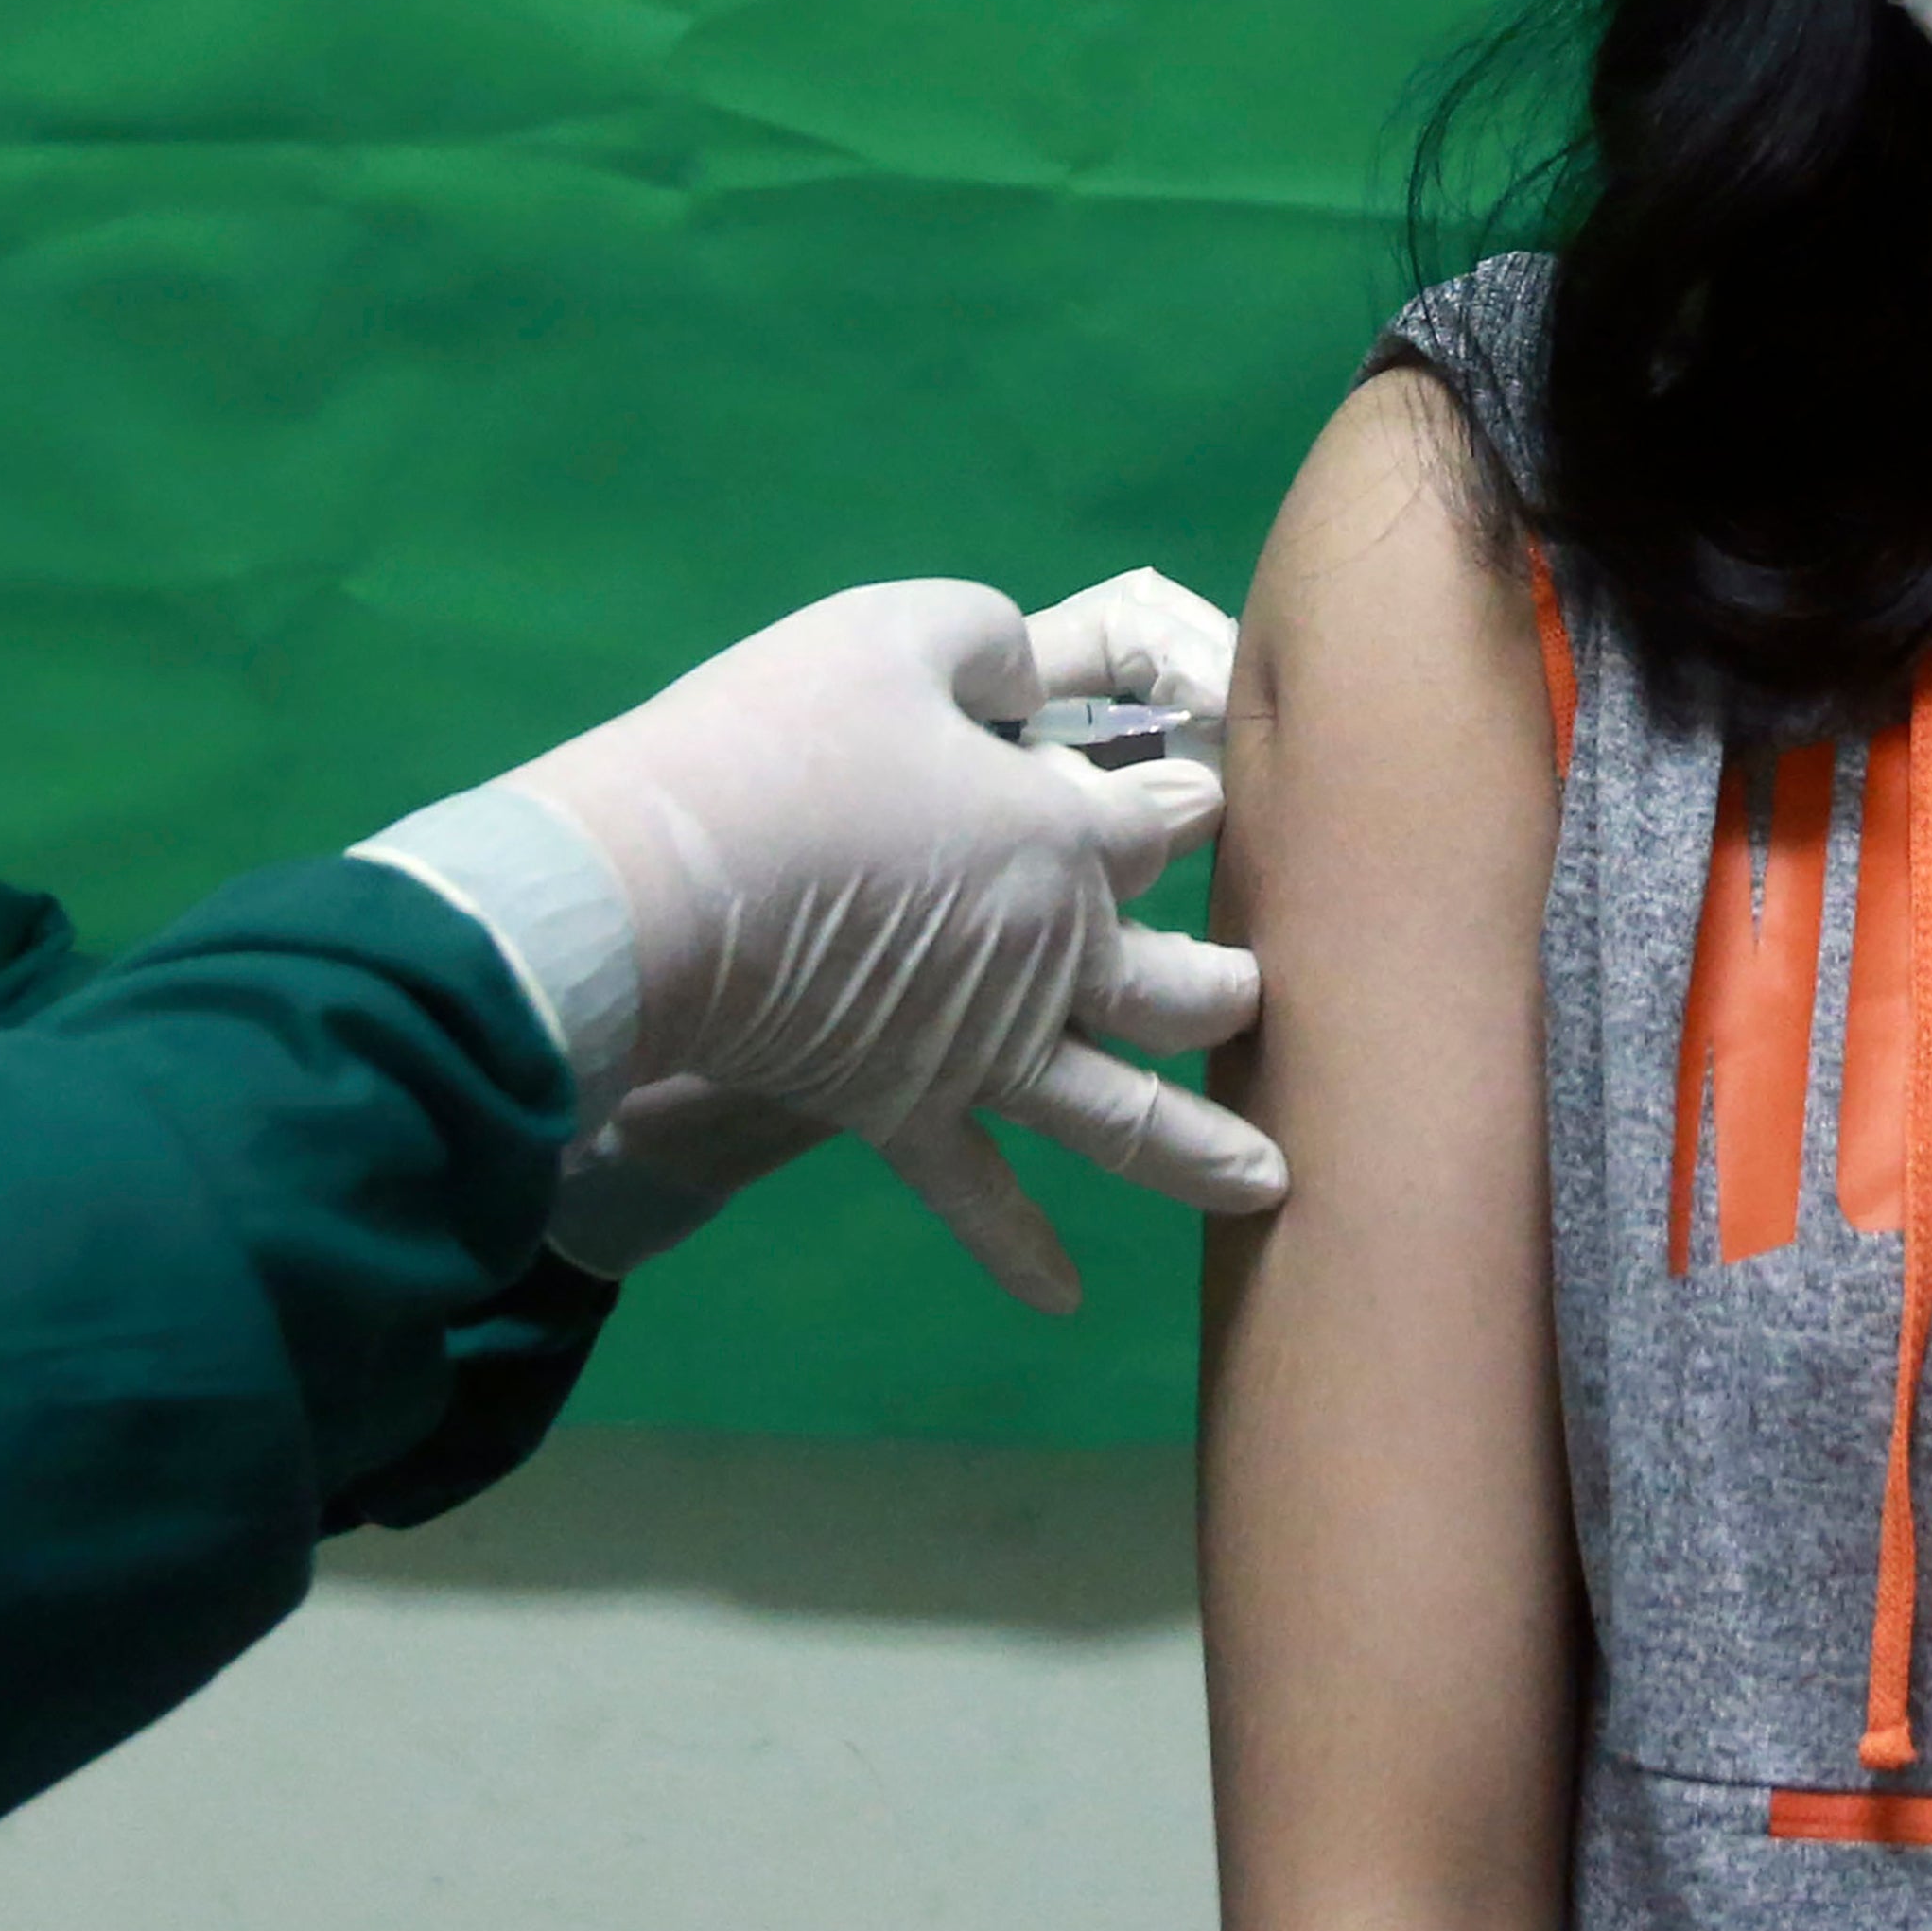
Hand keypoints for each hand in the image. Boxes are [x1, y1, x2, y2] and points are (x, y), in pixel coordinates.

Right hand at [506, 575, 1275, 1312]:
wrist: (657, 883)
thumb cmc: (780, 737)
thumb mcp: (903, 632)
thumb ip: (994, 646)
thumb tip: (1027, 672)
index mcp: (1069, 839)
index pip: (1174, 820)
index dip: (1185, 795)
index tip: (1189, 787)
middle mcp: (1055, 958)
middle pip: (1182, 980)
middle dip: (1230, 982)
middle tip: (1255, 990)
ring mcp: (985, 1049)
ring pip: (1120, 1110)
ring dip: (1200, 1150)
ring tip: (1274, 1182)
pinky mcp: (901, 1107)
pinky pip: (971, 1193)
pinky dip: (1017, 1249)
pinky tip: (1063, 1298)